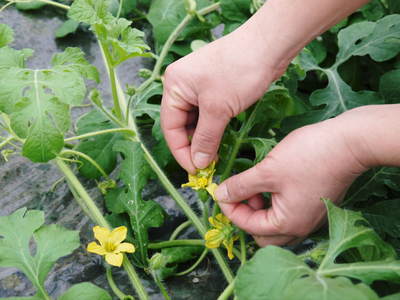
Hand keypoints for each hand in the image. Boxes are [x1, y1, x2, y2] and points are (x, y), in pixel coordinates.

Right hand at [161, 26, 287, 172]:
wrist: (269, 46)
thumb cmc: (239, 71)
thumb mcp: (218, 109)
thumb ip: (205, 139)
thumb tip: (197, 163)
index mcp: (174, 86)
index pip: (170, 126)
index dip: (180, 151)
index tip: (194, 170)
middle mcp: (182, 85)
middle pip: (181, 124)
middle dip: (192, 145)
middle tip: (205, 165)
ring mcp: (198, 85)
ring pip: (195, 120)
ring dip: (203, 138)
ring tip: (214, 156)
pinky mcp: (215, 87)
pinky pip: (207, 114)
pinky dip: (212, 128)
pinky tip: (219, 141)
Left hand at [215, 117, 367, 245]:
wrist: (350, 142)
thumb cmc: (309, 156)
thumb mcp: (267, 171)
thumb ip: (241, 186)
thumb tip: (220, 195)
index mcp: (288, 224)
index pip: (249, 227)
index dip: (231, 210)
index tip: (221, 192)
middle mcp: (301, 227)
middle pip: (263, 232)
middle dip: (246, 214)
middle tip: (240, 192)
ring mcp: (311, 217)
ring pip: (276, 222)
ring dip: (260, 207)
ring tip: (255, 183)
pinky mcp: (316, 204)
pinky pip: (289, 212)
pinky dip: (274, 202)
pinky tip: (270, 181)